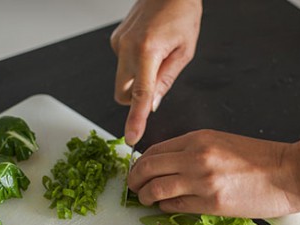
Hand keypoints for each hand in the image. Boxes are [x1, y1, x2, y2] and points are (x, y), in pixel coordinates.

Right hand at [111, 0, 201, 144]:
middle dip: (136, 98)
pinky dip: (134, 65)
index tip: (132, 137)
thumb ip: (165, 81)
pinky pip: (122, 65)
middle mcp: (127, 47)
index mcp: (148, 51)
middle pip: (123, 94)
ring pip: (122, 80)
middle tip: (156, 84)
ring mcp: (118, 43)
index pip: (140, 95)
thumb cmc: (181, 12)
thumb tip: (152, 105)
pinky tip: (148, 47)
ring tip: (156, 57)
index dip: (136, 119)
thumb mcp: (184, 51)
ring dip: (137, 79)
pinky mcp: (115, 40)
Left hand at [127, 127, 299, 217]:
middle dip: (134, 179)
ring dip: (144, 196)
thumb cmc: (260, 159)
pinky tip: (164, 207)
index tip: (138, 172)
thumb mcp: (222, 143)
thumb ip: (193, 151)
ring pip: (155, 188)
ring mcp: (202, 180)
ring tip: (145, 200)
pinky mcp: (211, 202)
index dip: (140, 163)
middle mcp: (196, 156)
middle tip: (133, 187)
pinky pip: (175, 205)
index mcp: (198, 138)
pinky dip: (164, 206)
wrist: (290, 173)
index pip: (154, 150)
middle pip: (147, 167)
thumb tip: (167, 166)